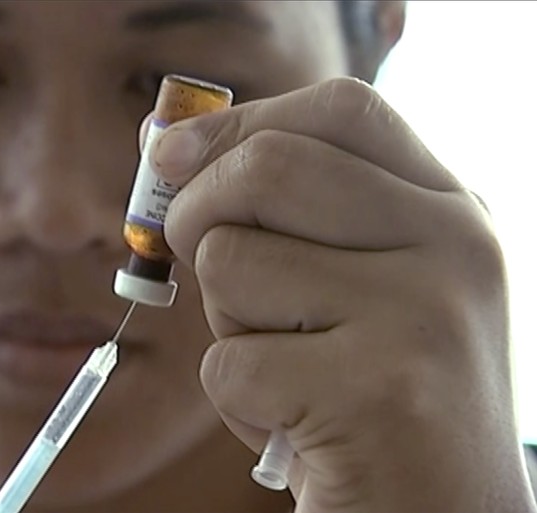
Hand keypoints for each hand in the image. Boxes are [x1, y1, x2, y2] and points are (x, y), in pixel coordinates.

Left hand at [149, 78, 536, 511]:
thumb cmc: (370, 394)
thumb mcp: (350, 283)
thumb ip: (280, 209)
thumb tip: (161, 137)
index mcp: (446, 211)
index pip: (339, 111)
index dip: (237, 122)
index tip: (167, 152)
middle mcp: (453, 247)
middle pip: (267, 167)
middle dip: (197, 217)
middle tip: (200, 269)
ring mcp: (423, 316)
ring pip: (231, 263)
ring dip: (228, 325)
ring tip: (291, 369)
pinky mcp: (378, 394)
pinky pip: (229, 363)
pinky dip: (238, 402)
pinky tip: (298, 424)